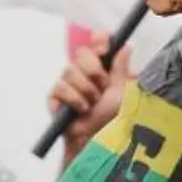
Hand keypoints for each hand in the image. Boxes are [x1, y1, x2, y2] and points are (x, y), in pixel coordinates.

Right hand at [49, 32, 133, 160]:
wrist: (98, 139)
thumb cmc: (112, 118)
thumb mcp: (122, 91)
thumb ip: (121, 68)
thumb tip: (126, 46)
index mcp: (102, 68)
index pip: (97, 44)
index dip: (100, 41)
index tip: (104, 48)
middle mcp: (84, 73)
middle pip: (82, 53)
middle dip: (95, 70)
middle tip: (103, 86)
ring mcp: (68, 84)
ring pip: (70, 71)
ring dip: (87, 89)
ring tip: (93, 104)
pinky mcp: (55, 97)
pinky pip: (60, 88)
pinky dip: (75, 99)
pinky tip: (82, 110)